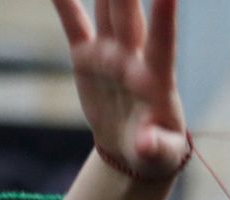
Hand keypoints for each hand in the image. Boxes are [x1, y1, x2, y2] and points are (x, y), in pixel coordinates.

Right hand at [52, 0, 188, 178]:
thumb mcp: (160, 154)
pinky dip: (64, 0)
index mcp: (157, 79)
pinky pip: (73, 22)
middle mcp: (134, 57)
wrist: (135, 151)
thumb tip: (144, 144)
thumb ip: (155, 146)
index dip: (166, 14)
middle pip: (129, 13)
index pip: (163, 40)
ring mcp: (110, 53)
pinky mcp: (87, 57)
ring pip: (107, 7)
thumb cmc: (157, 152)